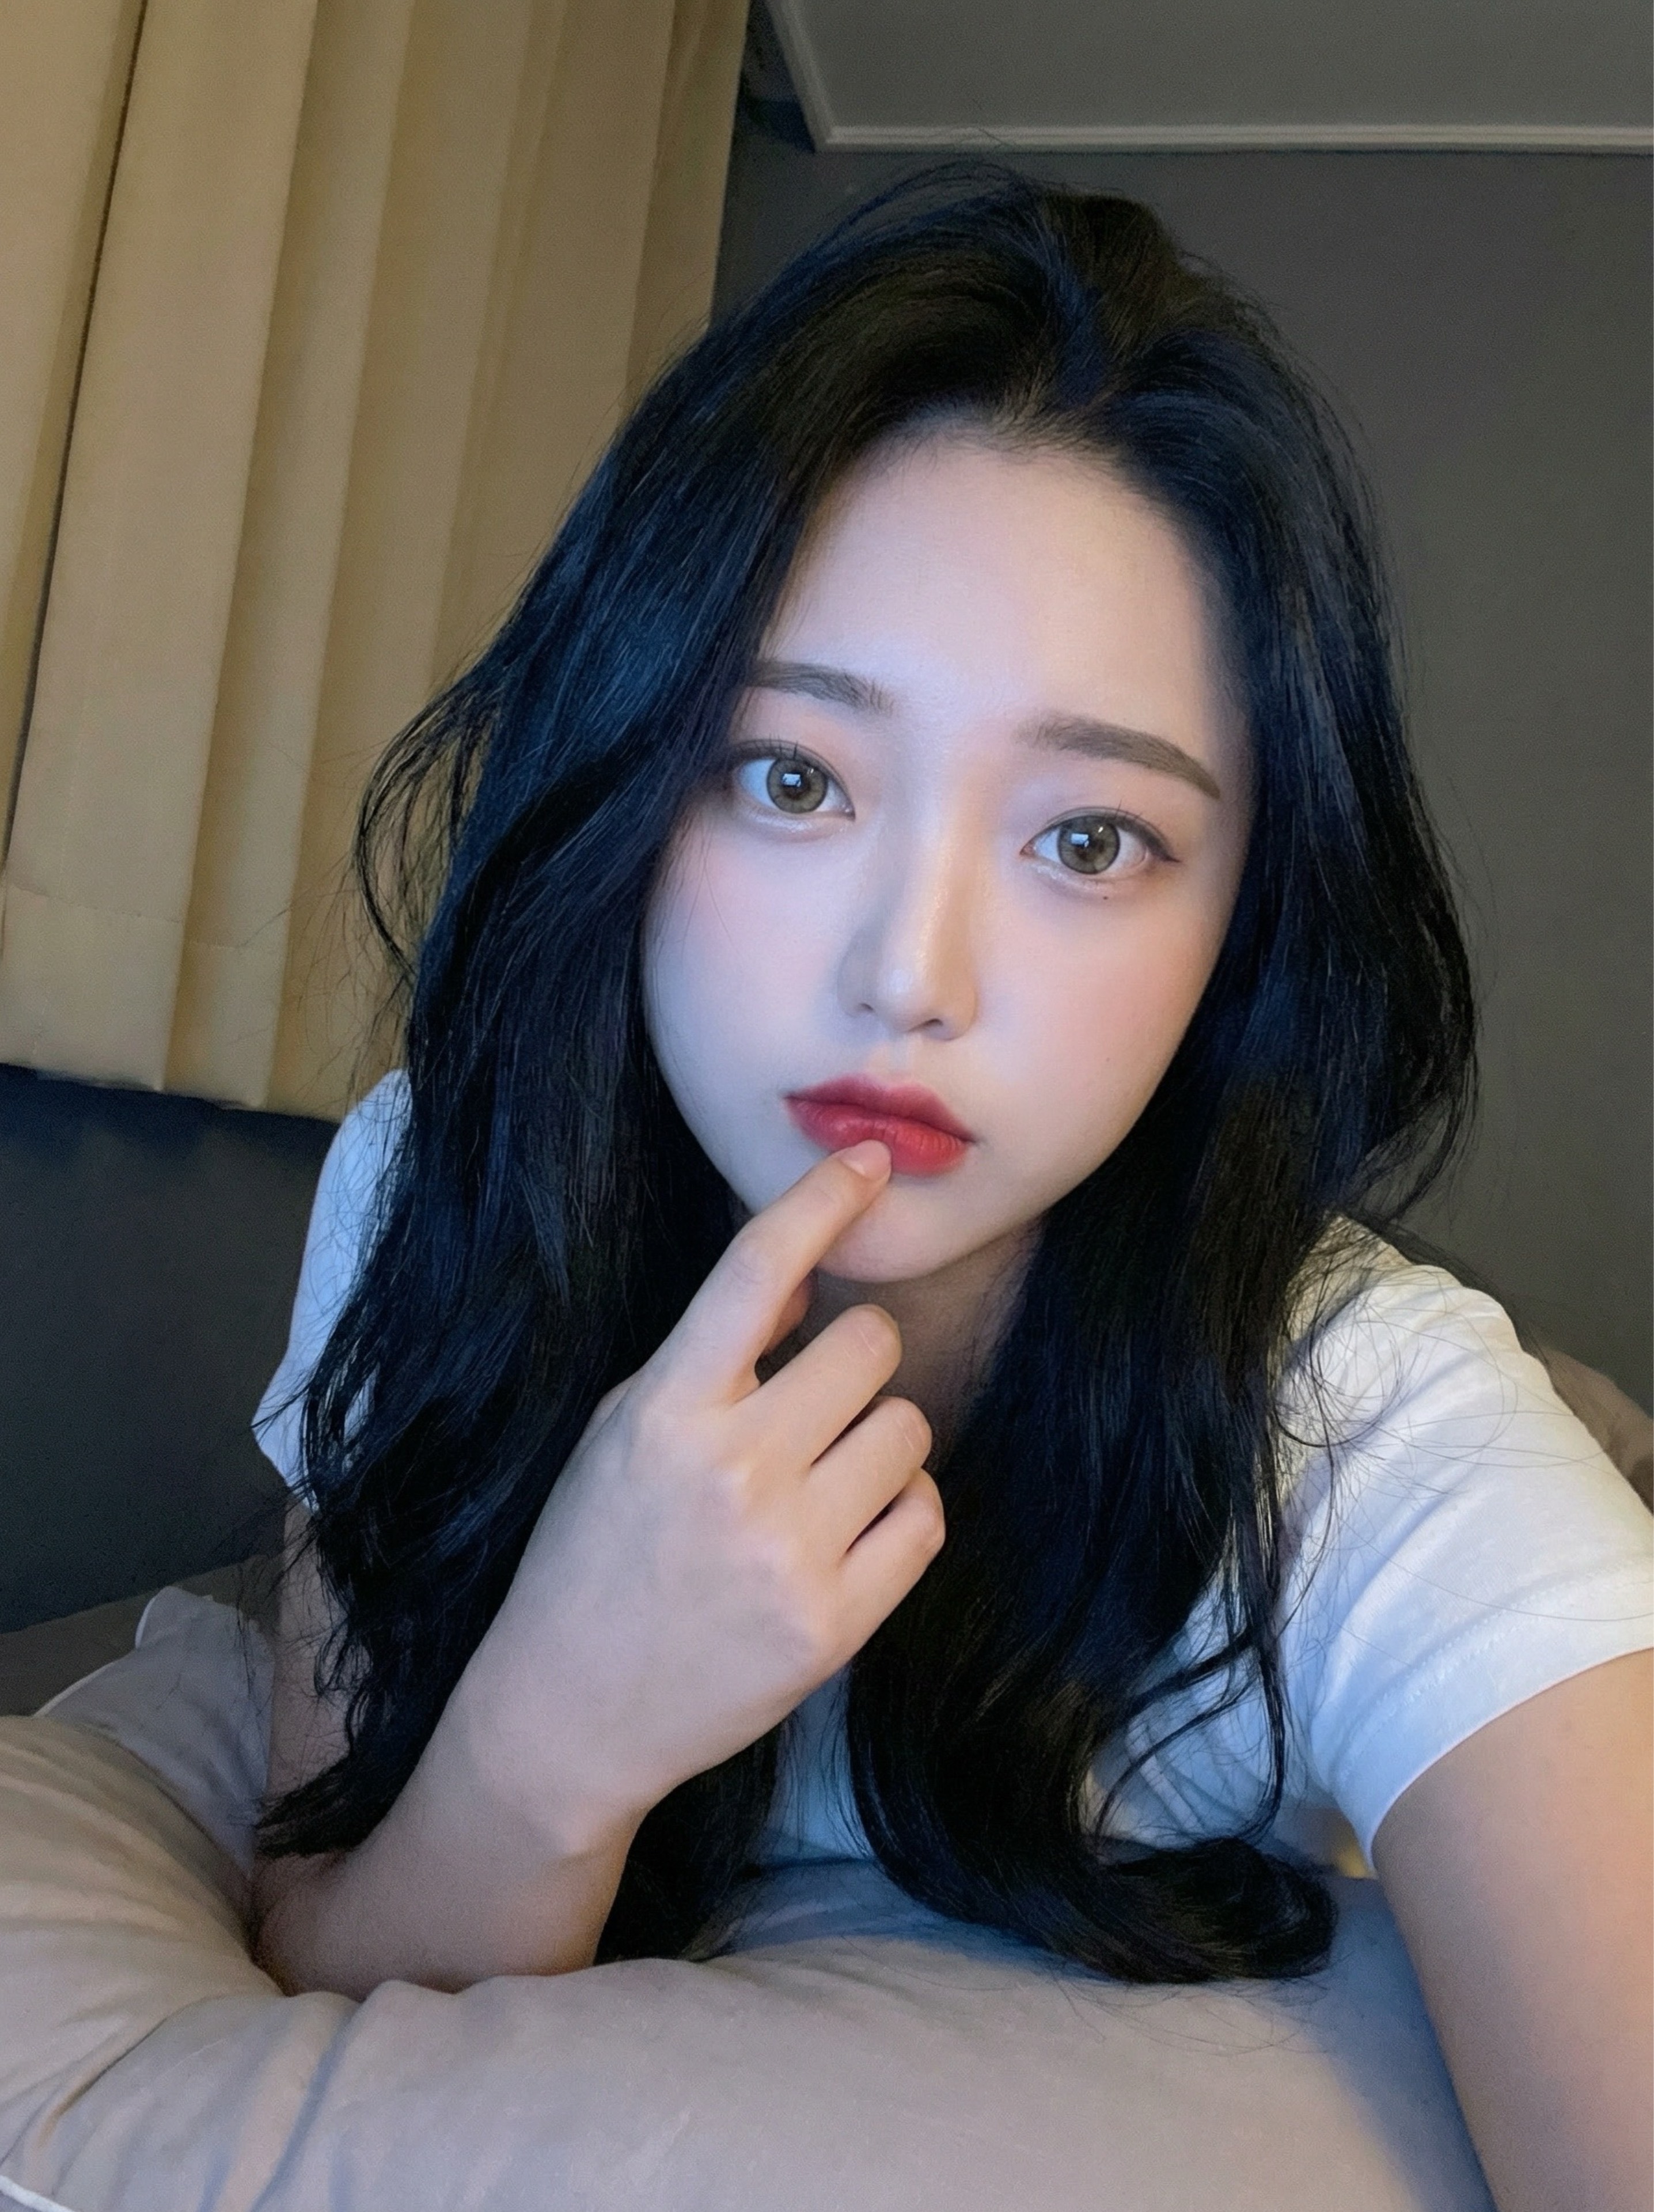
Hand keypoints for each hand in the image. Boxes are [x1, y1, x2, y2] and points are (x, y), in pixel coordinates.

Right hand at [453, 1140, 944, 1851]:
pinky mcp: (834, 1624)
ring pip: (909, 1427)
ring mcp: (788, 1551)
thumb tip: (802, 1274)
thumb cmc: (589, 1556)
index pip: (756, 1270)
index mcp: (666, 1410)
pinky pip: (926, 1517)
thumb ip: (711, 1354)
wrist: (570, 1714)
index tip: (867, 1163)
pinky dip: (900, 1511)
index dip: (821, 1200)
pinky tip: (849, 1528)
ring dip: (878, 1438)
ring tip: (824, 1477)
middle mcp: (732, 1470)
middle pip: (868, 1345)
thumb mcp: (622, 1431)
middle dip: (854, 1358)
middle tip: (816, 1400)